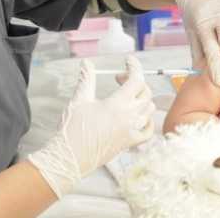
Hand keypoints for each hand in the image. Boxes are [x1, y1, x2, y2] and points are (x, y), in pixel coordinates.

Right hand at [28, 57, 154, 197]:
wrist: (70, 157)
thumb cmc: (72, 130)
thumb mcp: (79, 100)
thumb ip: (86, 79)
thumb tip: (86, 63)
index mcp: (118, 104)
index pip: (136, 79)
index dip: (134, 67)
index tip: (128, 60)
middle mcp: (129, 117)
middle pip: (145, 93)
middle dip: (135, 81)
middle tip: (118, 79)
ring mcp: (131, 131)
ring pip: (149, 110)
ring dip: (141, 98)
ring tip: (126, 96)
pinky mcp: (129, 143)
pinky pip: (148, 131)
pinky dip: (148, 121)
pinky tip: (140, 116)